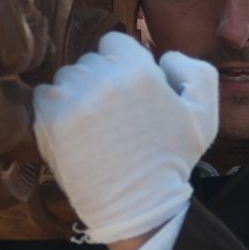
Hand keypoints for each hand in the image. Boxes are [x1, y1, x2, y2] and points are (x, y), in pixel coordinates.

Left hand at [33, 32, 216, 247]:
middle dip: (100, 81)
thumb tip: (165, 56)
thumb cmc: (171, 161)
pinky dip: (55, 110)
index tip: (126, 91)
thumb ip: (195, 72)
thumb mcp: (204, 114)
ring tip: (94, 127)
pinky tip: (75, 132)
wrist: (137, 206)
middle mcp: (103, 78)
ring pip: (67, 78)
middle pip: (90, 61)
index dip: (121, 64)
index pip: (114, 42)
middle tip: (113, 115)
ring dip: (77, 95)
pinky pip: (44, 97)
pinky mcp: (50, 120)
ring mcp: (73, 98)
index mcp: (138, 70)